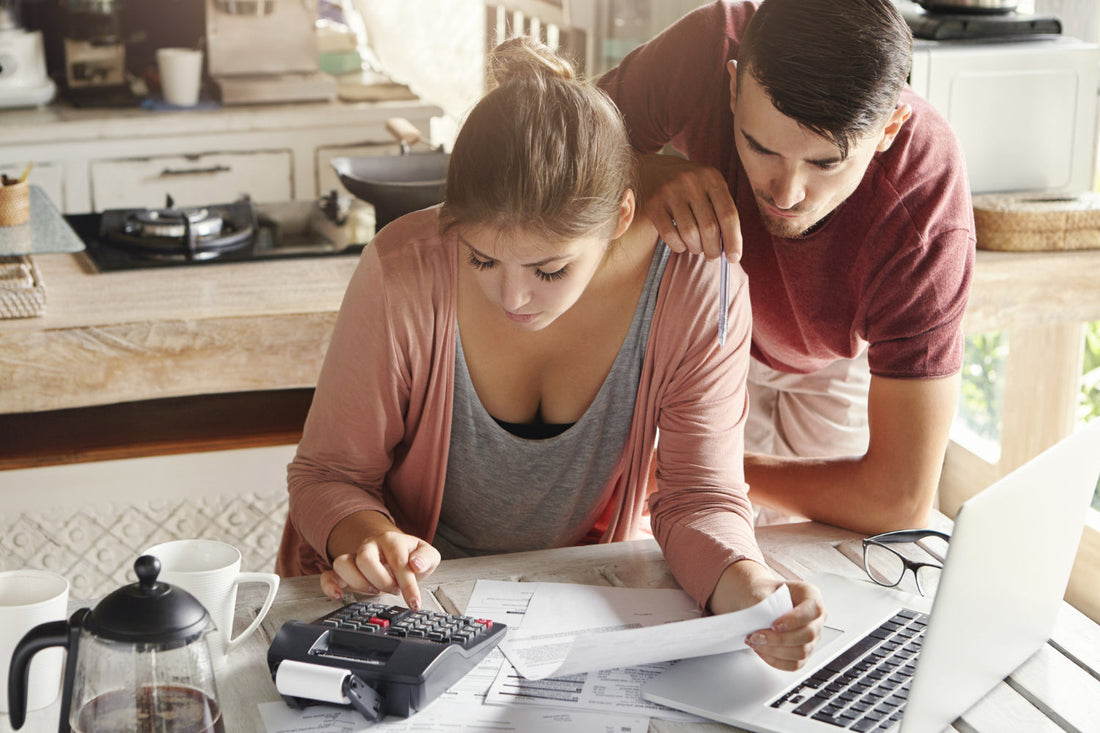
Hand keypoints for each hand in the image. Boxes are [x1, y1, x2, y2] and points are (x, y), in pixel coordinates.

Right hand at [323, 516, 440, 609]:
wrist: (393, 552)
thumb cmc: (409, 555)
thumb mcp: (427, 555)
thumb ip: (427, 558)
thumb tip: (417, 564)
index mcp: (391, 540)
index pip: (397, 560)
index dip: (407, 584)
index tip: (414, 602)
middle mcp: (370, 546)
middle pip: (364, 558)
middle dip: (381, 581)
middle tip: (394, 590)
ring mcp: (355, 557)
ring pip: (342, 563)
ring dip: (359, 582)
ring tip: (374, 591)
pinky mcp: (344, 572)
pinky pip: (328, 574)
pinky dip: (329, 586)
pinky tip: (338, 596)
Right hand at [637, 153, 741, 261]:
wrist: (654, 169)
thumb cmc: (689, 186)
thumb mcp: (709, 188)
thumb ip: (721, 213)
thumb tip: (731, 251)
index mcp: (712, 177)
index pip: (728, 214)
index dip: (733, 239)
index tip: (734, 258)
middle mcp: (691, 182)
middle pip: (709, 227)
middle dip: (713, 249)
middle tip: (712, 255)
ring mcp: (670, 192)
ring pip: (689, 233)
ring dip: (696, 248)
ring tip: (696, 247)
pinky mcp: (653, 204)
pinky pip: (669, 235)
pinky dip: (678, 246)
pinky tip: (681, 243)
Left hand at [744, 580, 825, 671]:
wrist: (756, 600)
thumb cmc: (762, 592)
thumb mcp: (759, 589)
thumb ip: (764, 602)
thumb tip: (765, 618)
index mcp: (810, 595)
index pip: (813, 609)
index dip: (795, 620)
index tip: (774, 625)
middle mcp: (815, 617)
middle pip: (808, 635)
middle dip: (780, 639)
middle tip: (758, 636)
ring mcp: (811, 637)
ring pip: (802, 652)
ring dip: (775, 651)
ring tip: (756, 643)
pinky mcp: (803, 651)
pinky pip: (794, 664)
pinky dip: (776, 661)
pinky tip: (762, 651)